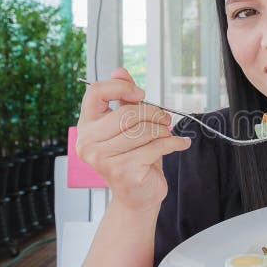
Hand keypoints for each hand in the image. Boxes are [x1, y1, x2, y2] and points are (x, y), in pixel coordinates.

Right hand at [75, 68, 191, 209]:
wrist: (137, 196)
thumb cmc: (132, 158)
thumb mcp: (127, 125)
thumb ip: (123, 99)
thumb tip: (120, 71)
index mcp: (86, 126)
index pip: (95, 93)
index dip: (120, 87)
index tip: (140, 94)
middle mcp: (88, 142)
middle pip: (126, 112)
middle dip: (153, 112)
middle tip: (165, 118)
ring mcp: (103, 159)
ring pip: (143, 130)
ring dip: (163, 129)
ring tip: (168, 133)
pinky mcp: (123, 170)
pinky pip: (156, 146)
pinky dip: (174, 142)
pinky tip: (180, 143)